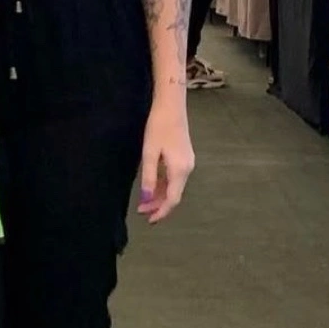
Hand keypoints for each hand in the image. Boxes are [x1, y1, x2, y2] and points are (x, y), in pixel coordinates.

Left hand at [138, 94, 194, 222]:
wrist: (171, 106)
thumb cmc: (158, 127)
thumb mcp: (149, 153)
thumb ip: (148, 177)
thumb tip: (146, 199)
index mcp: (180, 170)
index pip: (172, 199)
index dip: (161, 212)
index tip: (149, 220)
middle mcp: (187, 169)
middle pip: (174, 194)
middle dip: (158, 205)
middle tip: (141, 212)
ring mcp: (187, 163)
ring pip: (174, 186)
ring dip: (160, 195)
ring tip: (144, 202)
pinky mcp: (184, 157)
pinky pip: (174, 177)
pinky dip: (163, 185)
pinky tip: (152, 187)